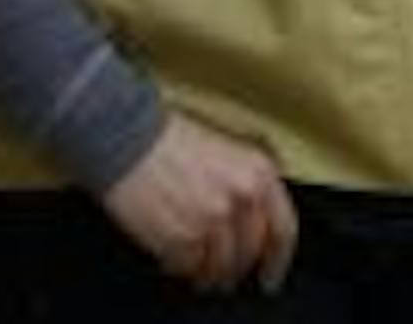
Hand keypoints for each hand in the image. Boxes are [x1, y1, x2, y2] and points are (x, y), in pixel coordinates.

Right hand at [101, 112, 299, 292]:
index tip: (271, 276)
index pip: (284, 230)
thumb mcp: (228, 150)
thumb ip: (248, 186)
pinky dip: (182, 267)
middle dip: (236, 268)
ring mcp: (212, 221)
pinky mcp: (181, 239)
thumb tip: (255, 221)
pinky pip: (188, 268)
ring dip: (208, 274)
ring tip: (197, 269)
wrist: (129, 137)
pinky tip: (174, 255)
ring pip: (219, 268)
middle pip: (249, 254)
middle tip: (225, 274)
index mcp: (258, 173)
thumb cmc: (170, 138)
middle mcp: (241, 198)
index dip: (278, 260)